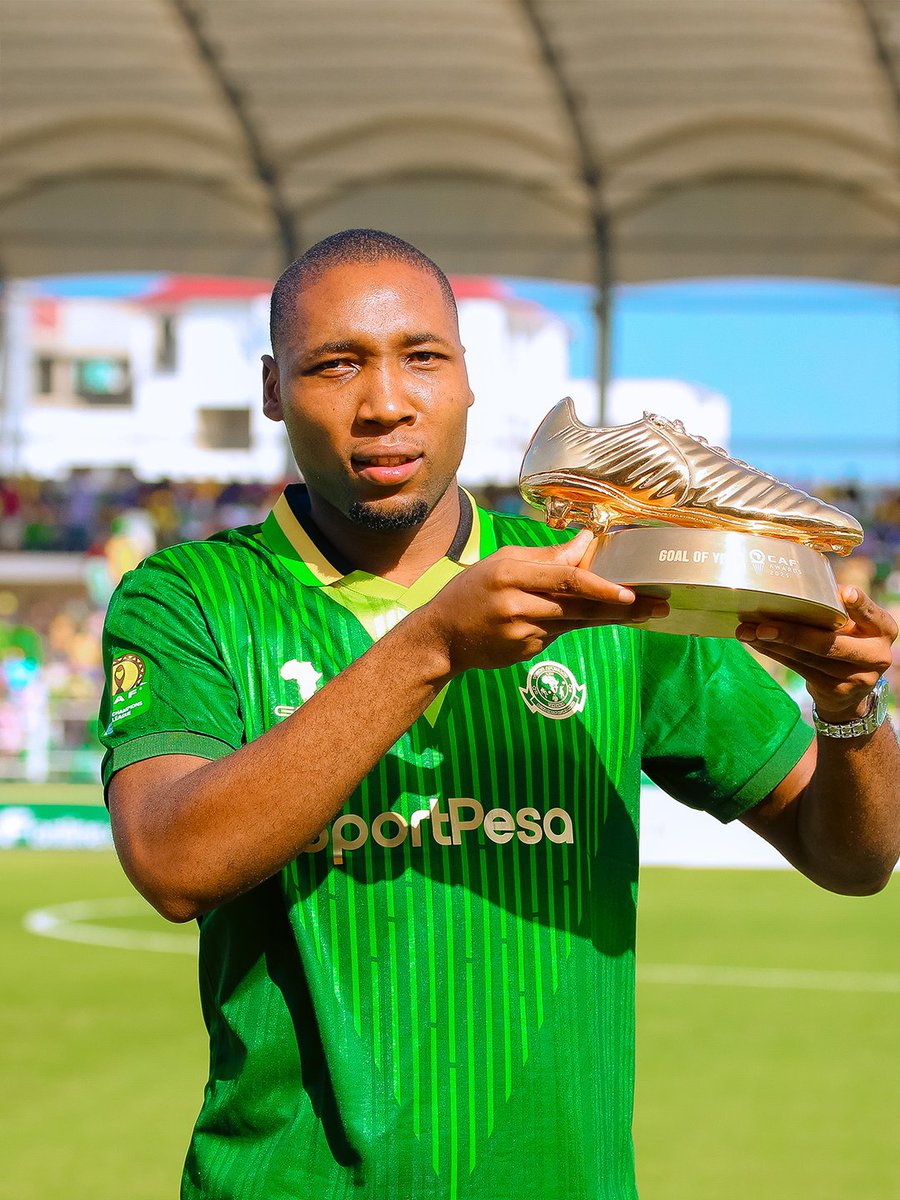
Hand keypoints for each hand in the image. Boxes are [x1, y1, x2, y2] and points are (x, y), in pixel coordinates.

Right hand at [425, 528, 667, 675]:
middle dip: (623, 606)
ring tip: (646, 612)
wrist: (441, 637)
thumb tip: (587, 541)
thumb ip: (546, 556)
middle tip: (659, 605)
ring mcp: (521, 633)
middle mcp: (517, 605)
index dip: (601, 585)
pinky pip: (559, 635)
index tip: (631, 591)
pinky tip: (595, 618)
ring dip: (612, 617)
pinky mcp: (525, 652)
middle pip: (579, 605)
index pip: (565, 579)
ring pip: (576, 622)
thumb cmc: (473, 590)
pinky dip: (575, 624)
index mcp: (511, 574)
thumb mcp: (503, 562)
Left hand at [736, 586, 896, 722]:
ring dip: (773, 644)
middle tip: (762, 625)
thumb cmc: (847, 642)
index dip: (859, 605)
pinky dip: (775, 654)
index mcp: (883, 629)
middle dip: (792, 633)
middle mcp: (876, 655)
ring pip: (808, 658)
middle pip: (829, 643)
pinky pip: (798, 669)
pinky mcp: (836, 691)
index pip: (871, 614)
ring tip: (747, 632)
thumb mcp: (853, 626)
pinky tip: (757, 644)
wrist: (852, 689)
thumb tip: (792, 588)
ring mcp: (858, 677)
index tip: (844, 593)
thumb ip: (837, 610)